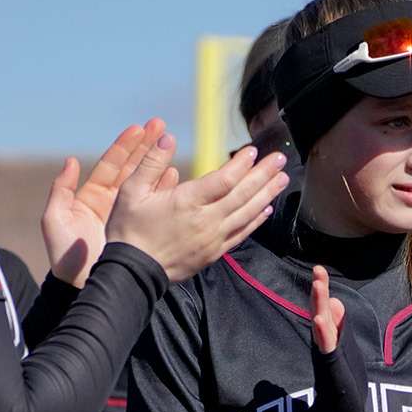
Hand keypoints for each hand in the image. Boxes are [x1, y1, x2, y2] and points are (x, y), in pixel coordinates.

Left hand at [43, 122, 157, 285]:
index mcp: (91, 197)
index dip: (125, 145)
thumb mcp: (55, 221)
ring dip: (158, 164)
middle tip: (161, 126)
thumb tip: (72, 161)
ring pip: (145, 184)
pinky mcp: (139, 229)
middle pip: (131, 168)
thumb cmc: (66, 257)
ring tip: (171, 147)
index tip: (140, 128)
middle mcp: (111, 203)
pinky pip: (154, 205)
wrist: (82, 287)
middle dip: (146, 146)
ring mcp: (127, 216)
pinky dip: (164, 190)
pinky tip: (176, 177)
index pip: (112, 164)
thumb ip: (61, 191)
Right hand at [106, 139, 288, 283]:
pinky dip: (256, 221)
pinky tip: (267, 210)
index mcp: (188, 202)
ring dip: (267, 194)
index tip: (253, 151)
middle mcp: (206, 220)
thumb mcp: (130, 191)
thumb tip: (167, 137)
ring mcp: (213, 239)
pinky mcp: (214, 253)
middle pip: (243, 194)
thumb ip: (151, 163)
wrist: (132, 273)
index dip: (242, 164)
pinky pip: (241, 234)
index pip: (224, 179)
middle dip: (264, 175)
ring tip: (282, 179)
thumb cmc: (128, 230)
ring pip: (247, 213)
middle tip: (281, 158)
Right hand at [311, 266, 344, 353]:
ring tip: (317, 285)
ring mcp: (324, 343)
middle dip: (319, 289)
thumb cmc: (339, 359)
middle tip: (318, 269)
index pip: (323, 301)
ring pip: (321, 320)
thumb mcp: (341, 336)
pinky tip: (318, 318)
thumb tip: (334, 300)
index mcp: (327, 324)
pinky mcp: (329, 355)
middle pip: (320, 306)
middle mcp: (322, 331)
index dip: (322, 284)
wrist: (343, 391)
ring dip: (318, 302)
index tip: (318, 268)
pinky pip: (325, 342)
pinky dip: (322, 330)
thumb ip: (338, 319)